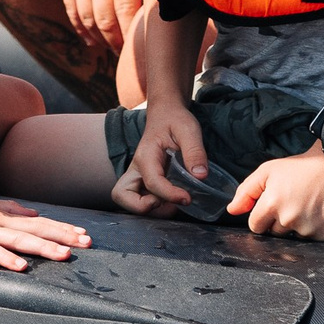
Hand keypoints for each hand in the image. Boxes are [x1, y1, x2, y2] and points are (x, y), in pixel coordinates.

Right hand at [0, 192, 91, 269]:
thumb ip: (9, 209)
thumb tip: (33, 213)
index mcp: (2, 215)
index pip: (38, 222)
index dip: (61, 228)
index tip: (84, 234)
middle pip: (34, 230)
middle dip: (61, 237)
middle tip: (86, 244)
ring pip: (17, 240)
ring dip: (42, 247)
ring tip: (63, 255)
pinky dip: (6, 259)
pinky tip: (21, 267)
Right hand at [62, 0, 145, 53]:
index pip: (126, 11)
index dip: (135, 34)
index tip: (147, 48)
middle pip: (105, 20)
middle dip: (119, 43)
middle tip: (133, 58)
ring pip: (87, 19)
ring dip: (101, 39)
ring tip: (115, 50)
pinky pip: (72, 9)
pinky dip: (82, 28)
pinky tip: (92, 40)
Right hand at [108, 102, 211, 217]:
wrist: (166, 113)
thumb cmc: (175, 120)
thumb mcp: (188, 129)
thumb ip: (195, 152)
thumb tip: (200, 176)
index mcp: (146, 155)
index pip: (152, 182)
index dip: (169, 195)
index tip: (187, 198)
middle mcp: (136, 168)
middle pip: (122, 196)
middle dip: (142, 207)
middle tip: (168, 203)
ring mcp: (138, 175)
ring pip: (128, 201)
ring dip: (150, 210)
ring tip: (175, 203)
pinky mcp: (144, 181)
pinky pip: (140, 200)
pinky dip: (154, 207)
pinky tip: (173, 199)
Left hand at [228, 145, 323, 240]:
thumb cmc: (302, 167)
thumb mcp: (268, 171)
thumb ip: (246, 192)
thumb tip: (232, 211)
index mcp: (271, 204)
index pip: (255, 226)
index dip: (262, 217)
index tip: (272, 207)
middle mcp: (289, 219)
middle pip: (275, 233)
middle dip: (280, 221)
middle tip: (293, 202)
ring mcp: (308, 229)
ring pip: (294, 238)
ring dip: (298, 227)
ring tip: (308, 206)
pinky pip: (314, 240)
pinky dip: (316, 230)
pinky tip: (320, 213)